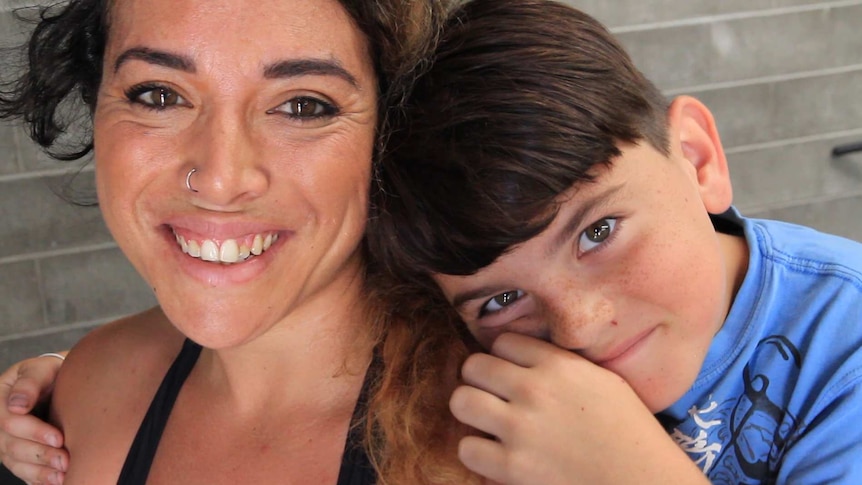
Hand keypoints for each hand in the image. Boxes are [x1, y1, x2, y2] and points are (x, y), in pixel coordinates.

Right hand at [0, 353, 68, 484]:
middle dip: (40, 455)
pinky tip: (56, 482)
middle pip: (12, 446)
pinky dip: (39, 479)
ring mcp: (6, 441)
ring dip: (40, 472)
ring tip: (63, 476)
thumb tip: (17, 406)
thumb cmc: (51, 373)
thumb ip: (30, 383)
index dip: (33, 432)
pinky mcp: (18, 455)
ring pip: (17, 462)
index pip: (9, 422)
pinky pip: (23, 471)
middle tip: (66, 461)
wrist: (60, 381)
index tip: (58, 438)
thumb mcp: (41, 369)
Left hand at [449, 333, 706, 484]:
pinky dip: (477, 452)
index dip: (505, 358)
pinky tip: (495, 453)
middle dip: (481, 380)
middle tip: (494, 395)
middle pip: (474, 366)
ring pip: (461, 401)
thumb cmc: (629, 431)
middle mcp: (534, 390)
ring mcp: (519, 428)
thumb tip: (526, 355)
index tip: (514, 372)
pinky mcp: (512, 466)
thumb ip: (561, 363)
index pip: (503, 342)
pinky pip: (467, 448)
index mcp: (558, 365)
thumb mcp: (602, 379)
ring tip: (487, 420)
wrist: (642, 480)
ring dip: (472, 410)